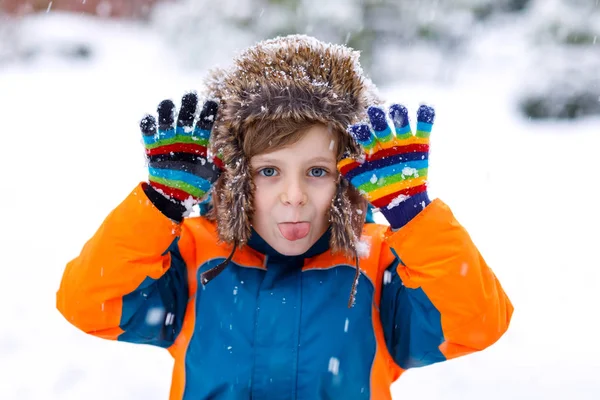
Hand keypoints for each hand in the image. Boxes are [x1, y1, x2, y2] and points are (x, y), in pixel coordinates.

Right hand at [140, 92, 221, 206]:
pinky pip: (149, 133)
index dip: (208, 112)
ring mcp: (167, 142)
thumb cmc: (195, 186)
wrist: (173, 198)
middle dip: (188, 106)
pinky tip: (149, 119)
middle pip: (185, 117)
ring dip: (166, 111)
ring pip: (166, 121)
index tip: (212, 101)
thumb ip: (220, 160)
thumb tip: (234, 149)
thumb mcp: (212, 173)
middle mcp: (183, 139)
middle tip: (191, 95)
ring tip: (168, 104)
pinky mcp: (153, 148)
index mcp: (198, 143)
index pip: (204, 124)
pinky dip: (147, 125)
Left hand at [337, 104, 434, 228]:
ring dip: (399, 115)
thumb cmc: (380, 192)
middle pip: (382, 126)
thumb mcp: (364, 182)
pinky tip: (425, 107)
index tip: (357, 127)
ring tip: (397, 109)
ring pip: (401, 123)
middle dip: (378, 119)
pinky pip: (423, 128)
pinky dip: (425, 117)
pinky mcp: (420, 144)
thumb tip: (340, 163)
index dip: (362, 131)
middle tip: (374, 111)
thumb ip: (352, 171)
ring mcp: (404, 142)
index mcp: (372, 148)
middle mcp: (387, 142)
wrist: (402, 203)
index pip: (365, 136)